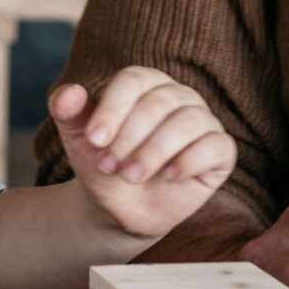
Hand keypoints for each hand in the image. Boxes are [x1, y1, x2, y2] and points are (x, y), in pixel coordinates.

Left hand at [49, 71, 236, 239]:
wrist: (120, 208)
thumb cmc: (103, 164)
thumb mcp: (79, 139)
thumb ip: (67, 111)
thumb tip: (68, 93)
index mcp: (147, 84)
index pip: (134, 80)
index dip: (113, 108)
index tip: (95, 141)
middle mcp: (179, 96)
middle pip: (160, 102)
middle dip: (130, 137)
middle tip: (110, 166)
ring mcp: (203, 122)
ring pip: (189, 122)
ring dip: (155, 152)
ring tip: (131, 176)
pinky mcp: (221, 151)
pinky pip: (217, 146)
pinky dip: (190, 161)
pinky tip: (168, 176)